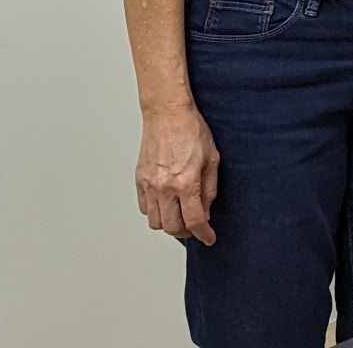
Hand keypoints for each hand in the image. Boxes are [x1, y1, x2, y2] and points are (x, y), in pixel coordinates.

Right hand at [136, 104, 219, 245]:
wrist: (167, 114)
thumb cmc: (192, 131)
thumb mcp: (212, 159)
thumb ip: (209, 189)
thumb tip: (206, 211)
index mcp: (186, 182)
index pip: (194, 220)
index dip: (203, 234)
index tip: (208, 238)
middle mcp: (165, 187)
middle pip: (172, 227)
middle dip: (186, 233)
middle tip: (195, 228)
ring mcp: (149, 185)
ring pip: (155, 222)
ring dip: (169, 224)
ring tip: (181, 217)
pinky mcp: (139, 180)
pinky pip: (145, 208)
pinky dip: (155, 212)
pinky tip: (166, 205)